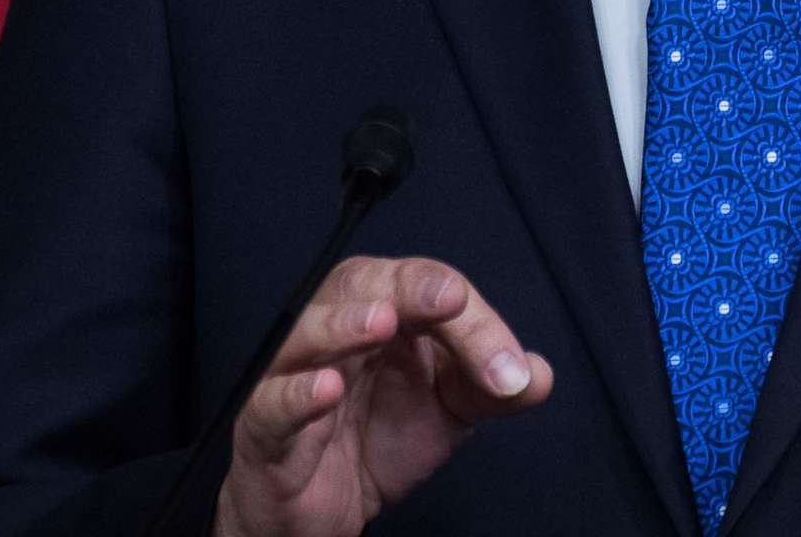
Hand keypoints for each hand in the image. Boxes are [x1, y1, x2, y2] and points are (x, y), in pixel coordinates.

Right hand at [212, 255, 554, 536]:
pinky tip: (326, 391)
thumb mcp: (447, 410)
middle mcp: (334, 330)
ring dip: (344, 325)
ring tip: (381, 324)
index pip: (427, 289)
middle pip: (365, 286)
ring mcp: (293, 376)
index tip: (510, 370)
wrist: (322, 513)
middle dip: (409, 289)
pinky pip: (272, 404)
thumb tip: (537, 375)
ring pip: (307, 332)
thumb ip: (491, 388)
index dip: (473, 321)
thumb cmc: (375, 438)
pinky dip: (295, 395)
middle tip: (449, 300)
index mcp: (383, 312)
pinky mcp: (263, 430)